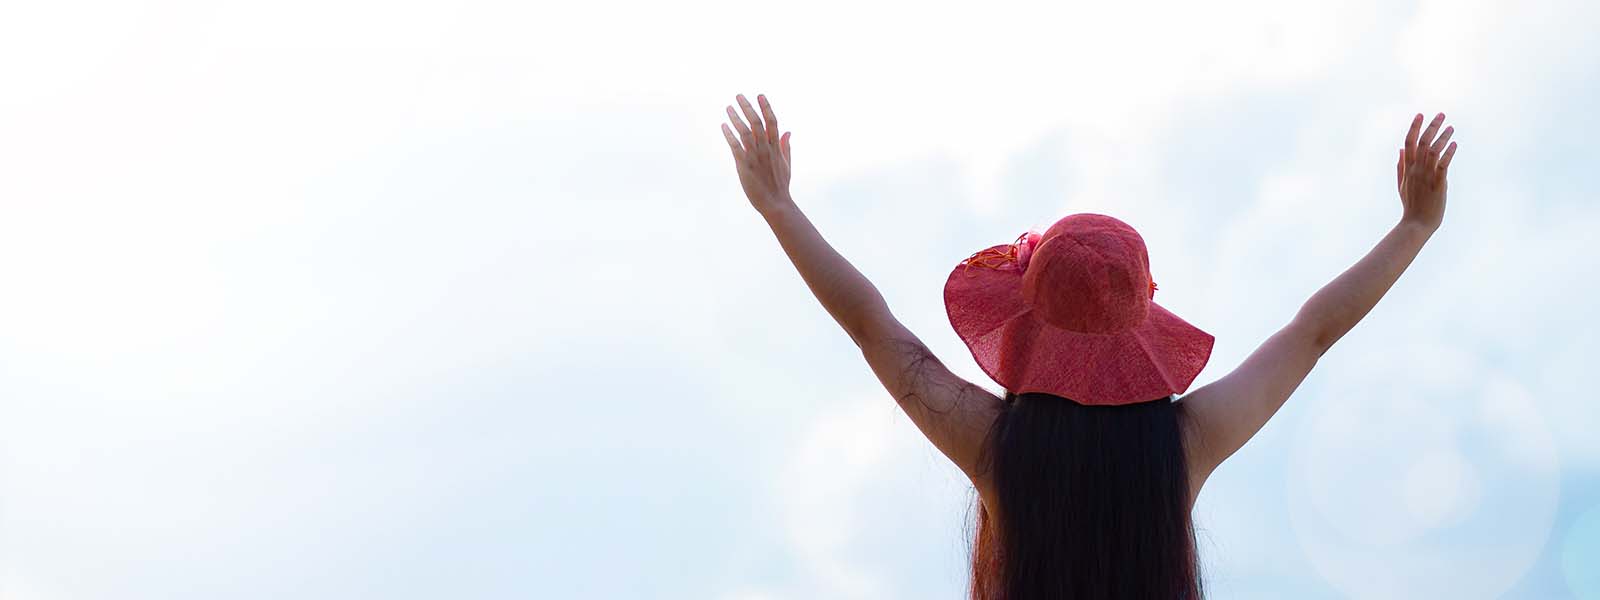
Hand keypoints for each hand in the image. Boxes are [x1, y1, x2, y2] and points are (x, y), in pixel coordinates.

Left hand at [721, 93, 793, 214]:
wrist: (776, 203)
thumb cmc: (781, 185)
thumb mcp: (787, 164)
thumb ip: (786, 146)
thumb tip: (788, 131)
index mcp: (776, 147)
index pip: (772, 122)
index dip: (766, 107)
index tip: (760, 95)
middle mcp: (766, 149)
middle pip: (757, 122)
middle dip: (748, 107)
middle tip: (739, 96)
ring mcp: (755, 156)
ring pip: (745, 131)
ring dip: (736, 118)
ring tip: (728, 107)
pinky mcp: (745, 165)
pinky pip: (736, 146)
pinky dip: (729, 135)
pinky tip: (723, 126)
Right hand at [1397, 112, 1456, 230]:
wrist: (1417, 223)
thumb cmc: (1411, 205)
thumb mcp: (1401, 184)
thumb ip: (1401, 166)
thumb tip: (1400, 149)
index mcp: (1407, 169)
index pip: (1408, 143)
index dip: (1414, 128)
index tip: (1420, 115)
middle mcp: (1416, 170)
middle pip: (1422, 143)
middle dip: (1432, 126)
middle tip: (1441, 114)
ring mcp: (1426, 176)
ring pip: (1433, 151)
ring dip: (1443, 137)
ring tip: (1451, 127)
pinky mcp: (1438, 184)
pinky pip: (1443, 165)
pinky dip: (1449, 153)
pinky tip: (1455, 145)